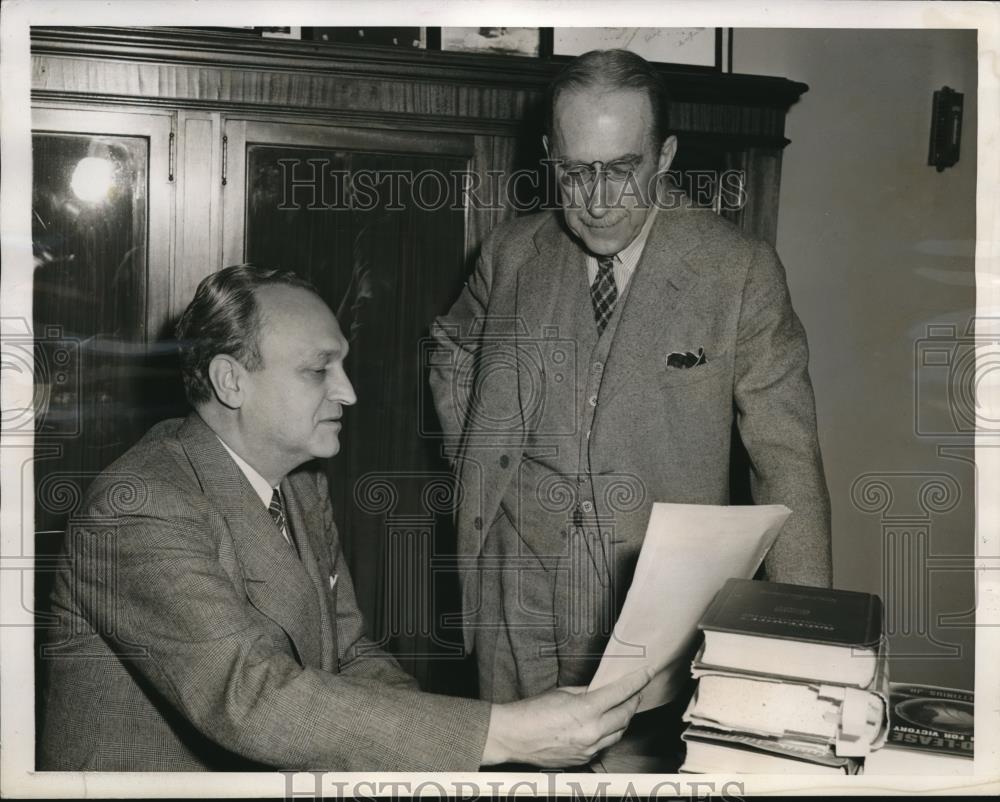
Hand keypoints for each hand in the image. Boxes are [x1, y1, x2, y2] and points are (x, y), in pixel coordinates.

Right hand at [480, 668, 650, 766]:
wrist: (513, 737)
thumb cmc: (531, 712)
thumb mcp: (562, 693)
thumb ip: (586, 692)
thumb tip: (602, 689)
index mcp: (586, 710)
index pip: (621, 693)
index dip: (637, 681)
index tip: (646, 673)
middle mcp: (591, 732)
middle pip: (625, 715)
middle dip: (634, 701)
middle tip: (637, 690)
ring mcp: (588, 749)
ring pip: (618, 733)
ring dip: (624, 719)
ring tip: (624, 707)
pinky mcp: (583, 759)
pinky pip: (604, 745)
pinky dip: (609, 733)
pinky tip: (605, 725)